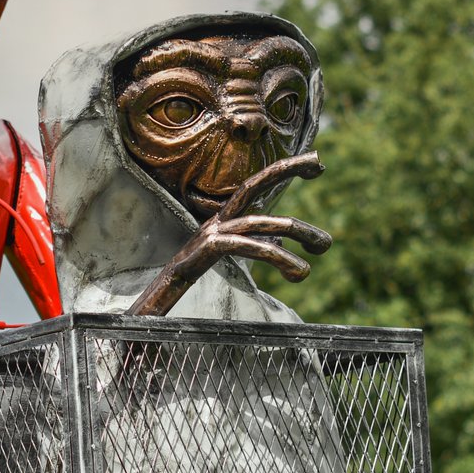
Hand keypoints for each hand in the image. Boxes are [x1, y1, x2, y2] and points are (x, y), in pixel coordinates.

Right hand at [129, 152, 331, 316]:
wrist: (150, 308)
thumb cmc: (186, 285)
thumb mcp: (225, 261)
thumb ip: (253, 248)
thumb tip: (281, 248)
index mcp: (220, 222)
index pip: (252, 187)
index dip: (281, 169)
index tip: (315, 164)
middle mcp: (214, 222)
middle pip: (252, 185)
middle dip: (285, 169)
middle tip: (323, 165)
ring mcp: (208, 235)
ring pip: (259, 223)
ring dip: (296, 232)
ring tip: (323, 248)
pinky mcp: (205, 251)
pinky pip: (246, 246)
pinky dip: (275, 255)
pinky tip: (297, 268)